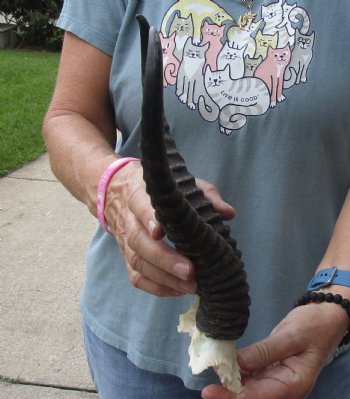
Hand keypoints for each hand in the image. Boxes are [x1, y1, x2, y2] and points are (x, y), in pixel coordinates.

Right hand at [104, 161, 234, 296]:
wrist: (117, 191)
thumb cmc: (157, 190)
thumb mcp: (181, 183)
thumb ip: (204, 194)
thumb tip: (228, 213)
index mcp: (138, 195)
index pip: (140, 207)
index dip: (149, 220)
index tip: (161, 232)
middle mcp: (128, 219)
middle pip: (138, 241)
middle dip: (163, 259)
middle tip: (189, 271)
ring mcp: (124, 241)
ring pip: (137, 262)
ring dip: (163, 278)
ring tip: (190, 286)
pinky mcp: (126, 257)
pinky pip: (136, 277)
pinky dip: (157, 287)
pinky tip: (179, 290)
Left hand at [202, 302, 347, 398]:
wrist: (324, 318)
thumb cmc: (312, 327)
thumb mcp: (290, 337)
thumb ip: (265, 352)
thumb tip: (237, 363)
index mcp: (293, 384)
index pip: (259, 395)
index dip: (234, 396)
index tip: (211, 392)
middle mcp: (283, 386)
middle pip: (253, 395)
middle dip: (229, 393)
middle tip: (206, 388)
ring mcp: (276, 378)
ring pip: (250, 386)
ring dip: (231, 383)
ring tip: (211, 375)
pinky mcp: (270, 368)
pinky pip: (251, 374)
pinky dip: (238, 371)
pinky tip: (224, 365)